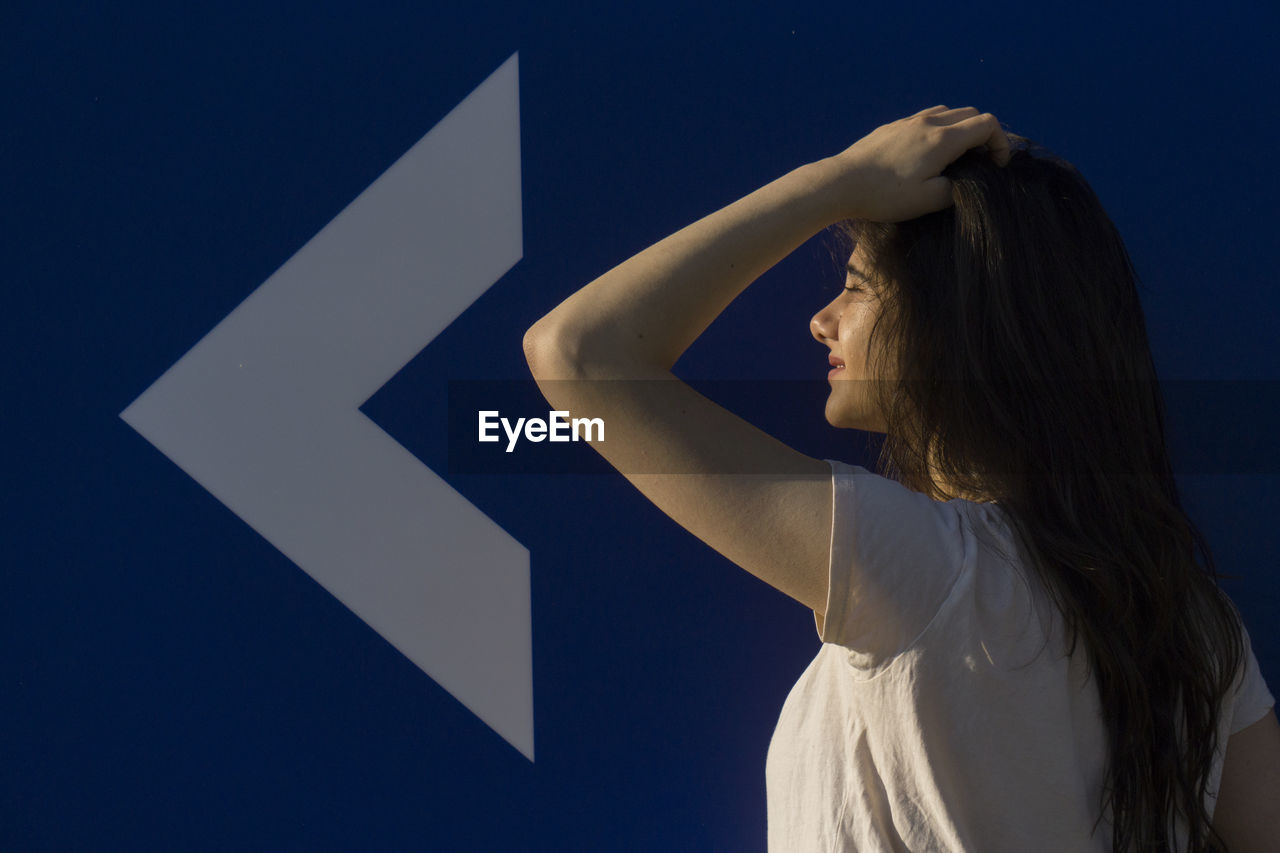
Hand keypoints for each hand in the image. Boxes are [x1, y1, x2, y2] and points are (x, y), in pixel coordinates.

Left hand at [825, 105, 1010, 222]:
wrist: (842, 183)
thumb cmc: (885, 196)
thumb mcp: (928, 200)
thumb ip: (956, 189)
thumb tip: (965, 181)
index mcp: (943, 139)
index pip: (987, 124)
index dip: (1000, 143)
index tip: (997, 165)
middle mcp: (928, 122)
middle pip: (970, 113)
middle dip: (983, 134)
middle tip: (979, 161)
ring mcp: (908, 121)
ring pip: (947, 112)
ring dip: (960, 128)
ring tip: (955, 155)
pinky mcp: (891, 127)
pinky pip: (925, 118)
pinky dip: (939, 128)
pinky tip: (927, 152)